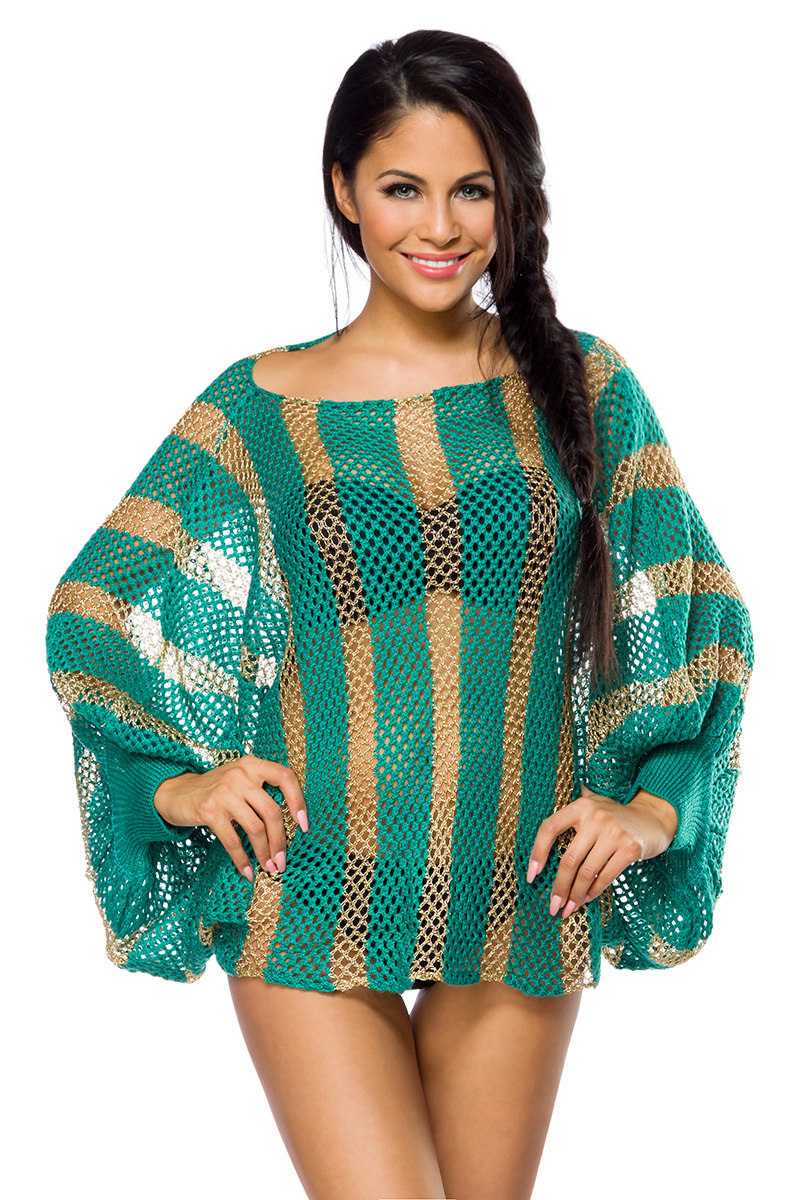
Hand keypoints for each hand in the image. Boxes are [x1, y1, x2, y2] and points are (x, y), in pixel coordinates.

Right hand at [154, 754, 308, 883]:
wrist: (176, 793)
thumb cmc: (216, 790)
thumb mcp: (240, 780)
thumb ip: (262, 791)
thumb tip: (291, 824)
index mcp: (253, 765)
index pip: (286, 777)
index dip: (298, 801)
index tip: (304, 826)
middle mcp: (240, 774)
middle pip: (272, 811)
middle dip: (280, 841)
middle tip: (283, 861)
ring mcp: (224, 792)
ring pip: (255, 828)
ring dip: (264, 853)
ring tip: (269, 867)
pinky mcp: (209, 810)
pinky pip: (233, 840)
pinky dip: (242, 859)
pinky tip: (247, 871)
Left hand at [525, 782, 678, 918]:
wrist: (652, 818)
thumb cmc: (614, 817)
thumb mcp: (592, 807)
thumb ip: (570, 817)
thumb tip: (540, 848)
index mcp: (580, 807)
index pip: (549, 828)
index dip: (537, 852)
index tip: (532, 876)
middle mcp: (595, 817)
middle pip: (569, 859)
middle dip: (559, 887)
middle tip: (553, 906)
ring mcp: (614, 832)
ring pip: (587, 872)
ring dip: (575, 895)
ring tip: (568, 908)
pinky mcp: (630, 848)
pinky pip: (606, 876)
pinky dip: (593, 892)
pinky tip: (585, 899)